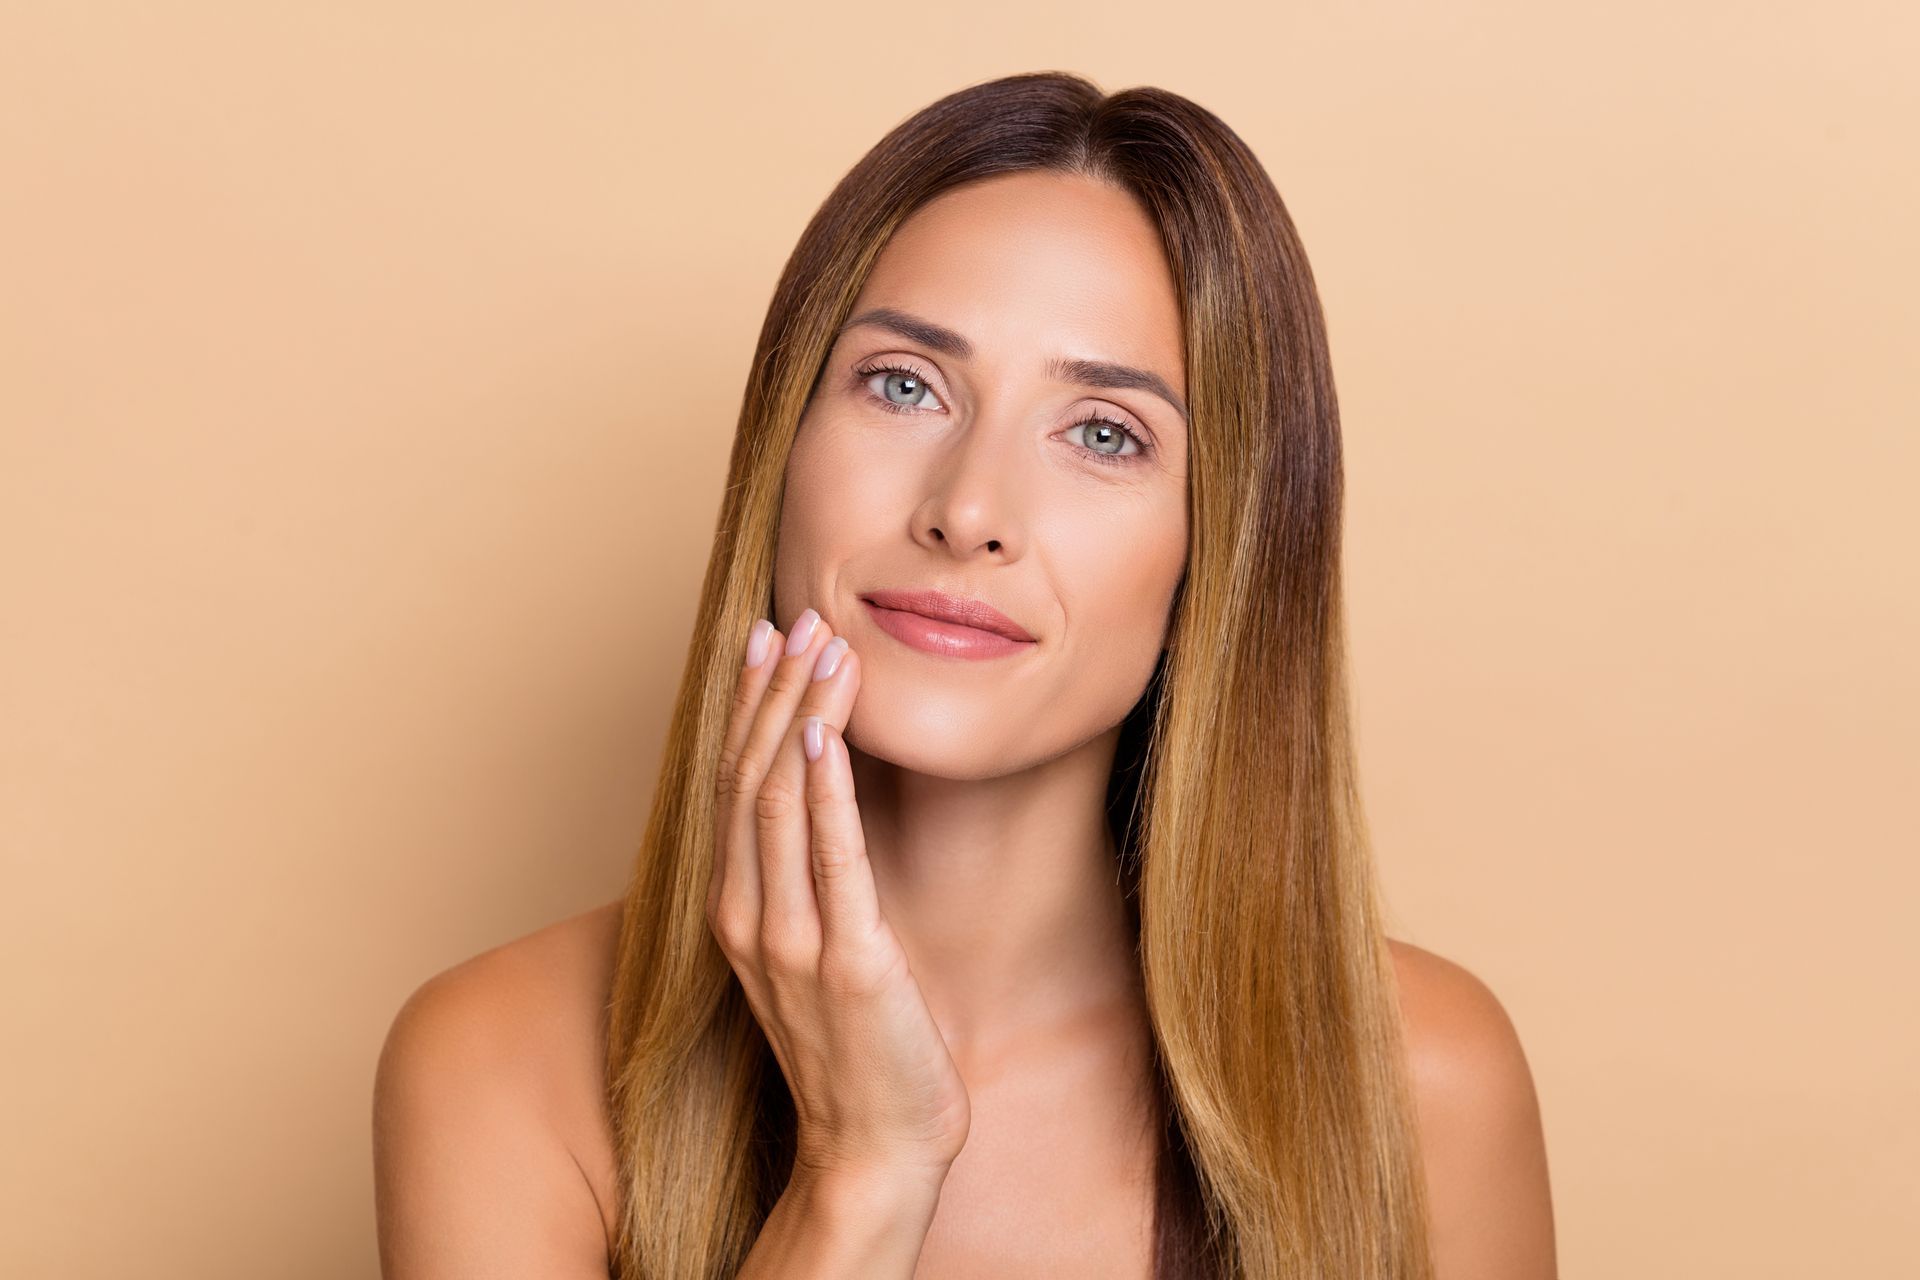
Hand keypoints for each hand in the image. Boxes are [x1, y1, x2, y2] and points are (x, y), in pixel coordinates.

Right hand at [707, 606, 971, 1187]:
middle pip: (747, 778)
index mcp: (737, 911)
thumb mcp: (819, 950)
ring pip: (779, 801)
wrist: (872, 1147)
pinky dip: (825, 790)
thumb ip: (811, 883)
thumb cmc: (857, 1049)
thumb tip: (830, 803)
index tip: (766, 640)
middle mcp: (748, 918)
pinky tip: (828, 734)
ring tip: (825, 647)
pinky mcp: (848, 962)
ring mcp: (791, 941)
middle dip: (773, 691)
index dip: (748, 707)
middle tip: (799, 617)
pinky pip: (829, 859)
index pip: (734, 785)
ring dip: (802, 715)